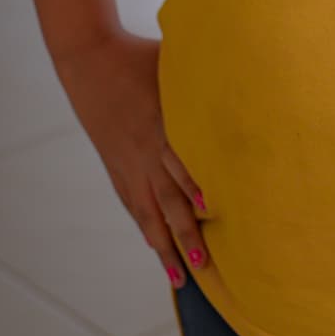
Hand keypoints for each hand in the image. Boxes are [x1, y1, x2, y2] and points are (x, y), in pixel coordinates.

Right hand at [54, 30, 208, 288]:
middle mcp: (143, 152)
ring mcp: (127, 163)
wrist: (90, 60)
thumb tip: (244, 71)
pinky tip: (156, 247)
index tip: (211, 208)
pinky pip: (132, 203)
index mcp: (160, 125)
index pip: (178, 162)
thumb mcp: (175, 64)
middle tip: (204, 264)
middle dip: (185, 233)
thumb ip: (205, 79)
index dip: (193, 185)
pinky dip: (146, 227)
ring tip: (181, 278)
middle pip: (166, 199)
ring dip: (165, 245)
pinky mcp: (116, 166)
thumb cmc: (140, 57)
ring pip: (148, 212)